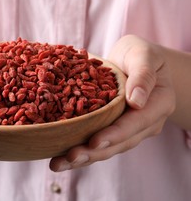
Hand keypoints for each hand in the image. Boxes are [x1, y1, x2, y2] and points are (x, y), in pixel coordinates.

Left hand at [49, 35, 175, 170]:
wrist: (134, 60)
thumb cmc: (138, 53)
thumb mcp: (142, 54)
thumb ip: (143, 74)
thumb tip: (136, 101)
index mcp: (158, 104)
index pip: (136, 123)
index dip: (114, 134)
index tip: (94, 142)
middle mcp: (146, 123)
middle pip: (120, 143)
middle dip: (93, 152)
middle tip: (68, 157)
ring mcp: (130, 130)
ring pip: (107, 149)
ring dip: (83, 158)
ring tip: (58, 164)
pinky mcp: (113, 130)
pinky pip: (98, 144)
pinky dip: (80, 151)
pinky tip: (59, 158)